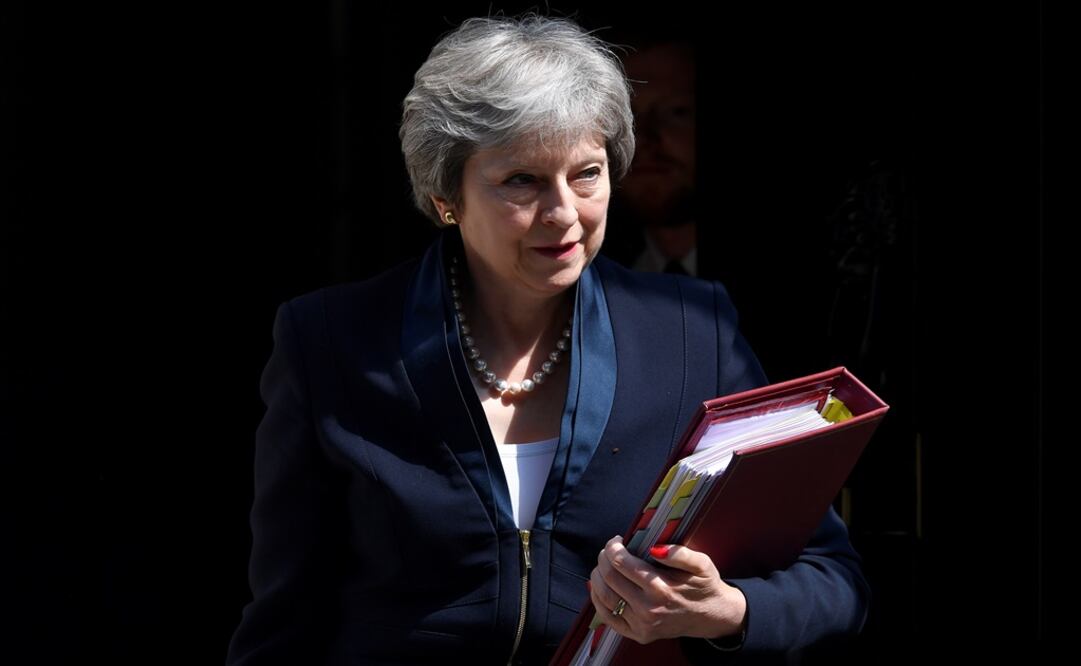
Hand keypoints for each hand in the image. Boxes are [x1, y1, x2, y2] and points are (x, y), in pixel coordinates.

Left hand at [588, 536, 746, 644]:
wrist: (712, 616)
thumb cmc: (704, 586)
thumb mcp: (702, 564)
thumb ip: (680, 553)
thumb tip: (656, 548)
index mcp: (662, 588)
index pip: (622, 563)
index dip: (613, 547)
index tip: (617, 540)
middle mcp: (648, 608)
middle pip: (609, 577)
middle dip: (603, 558)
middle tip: (609, 551)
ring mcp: (641, 624)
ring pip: (604, 596)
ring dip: (597, 576)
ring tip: (603, 566)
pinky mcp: (638, 634)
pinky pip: (607, 617)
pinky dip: (597, 600)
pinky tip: (600, 587)